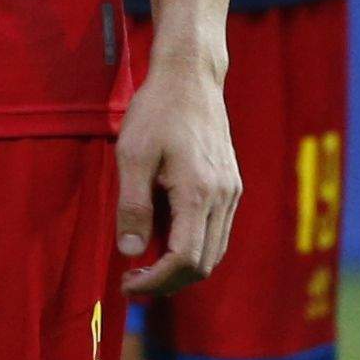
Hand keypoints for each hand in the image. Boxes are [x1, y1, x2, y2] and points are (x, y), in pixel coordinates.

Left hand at [113, 40, 240, 296]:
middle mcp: (223, 197)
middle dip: (168, 282)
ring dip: (182, 267)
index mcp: (198, 192)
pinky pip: (218, 232)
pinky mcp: (232, 186)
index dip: (156, 280)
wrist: (191, 78)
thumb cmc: (157, 111)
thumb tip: (130, 253)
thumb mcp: (132, 155)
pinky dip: (194, 247)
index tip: (128, 282)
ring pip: (214, 251)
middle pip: (204, 263)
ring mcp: (232, 192)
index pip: (185, 258)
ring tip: (146, 264)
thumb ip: (132, 206)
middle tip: (133, 281)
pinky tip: (165, 237)